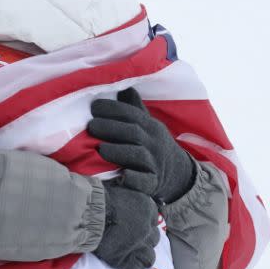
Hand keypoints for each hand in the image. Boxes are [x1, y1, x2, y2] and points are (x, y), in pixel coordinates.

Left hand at [88, 87, 195, 203]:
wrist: (179, 174)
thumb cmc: (151, 144)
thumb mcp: (147, 125)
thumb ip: (133, 108)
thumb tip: (123, 86)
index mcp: (150, 126)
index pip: (132, 114)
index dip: (113, 109)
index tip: (93, 106)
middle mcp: (153, 142)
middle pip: (133, 132)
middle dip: (110, 128)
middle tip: (90, 126)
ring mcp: (154, 163)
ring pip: (137, 155)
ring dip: (117, 151)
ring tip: (100, 149)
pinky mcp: (153, 182)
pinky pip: (145, 181)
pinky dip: (134, 179)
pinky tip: (122, 176)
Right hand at [94, 180, 159, 268]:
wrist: (87, 210)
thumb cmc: (101, 194)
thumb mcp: (121, 185)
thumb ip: (131, 188)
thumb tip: (131, 181)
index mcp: (147, 208)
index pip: (153, 219)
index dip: (144, 222)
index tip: (135, 222)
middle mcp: (147, 228)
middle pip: (154, 238)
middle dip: (145, 238)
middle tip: (132, 237)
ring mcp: (137, 246)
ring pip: (149, 256)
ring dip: (142, 255)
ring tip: (132, 252)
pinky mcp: (125, 260)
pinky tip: (128, 265)